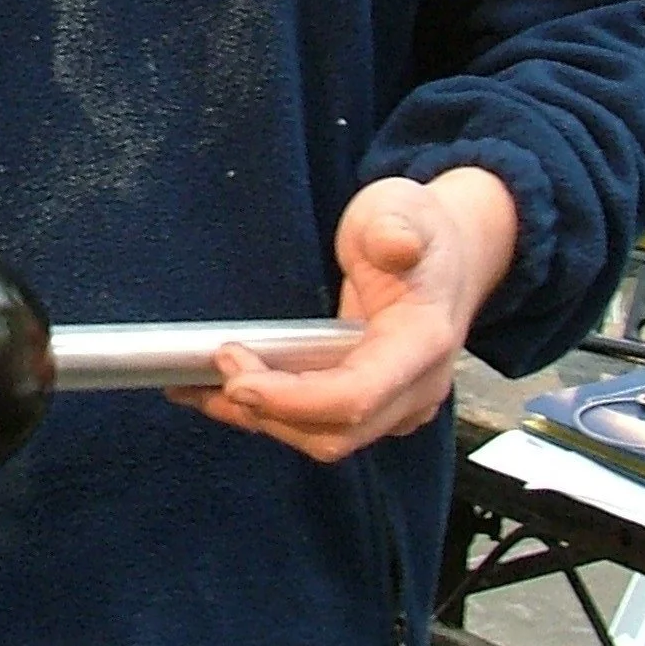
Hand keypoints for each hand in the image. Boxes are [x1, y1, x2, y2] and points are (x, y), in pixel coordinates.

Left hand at [174, 168, 517, 463]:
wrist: (451, 252)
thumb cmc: (424, 230)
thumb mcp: (405, 208)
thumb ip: (396, 225)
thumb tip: (394, 243)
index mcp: (424, 344)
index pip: (356, 396)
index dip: (293, 398)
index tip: (237, 376)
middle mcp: (415, 388)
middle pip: (333, 432)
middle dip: (266, 410)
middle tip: (213, 368)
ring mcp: (396, 404)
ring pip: (320, 437)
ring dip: (256, 417)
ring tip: (193, 386)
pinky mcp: (371, 404)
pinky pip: (317, 424)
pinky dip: (268, 412)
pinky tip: (219, 392)